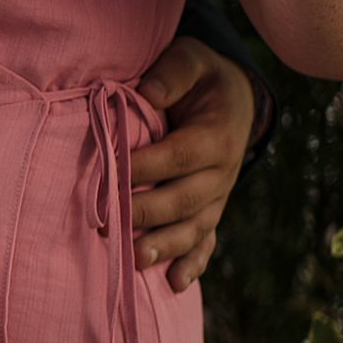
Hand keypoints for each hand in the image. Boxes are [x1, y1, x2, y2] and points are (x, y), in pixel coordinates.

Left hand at [131, 37, 255, 290]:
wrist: (234, 97)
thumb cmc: (201, 76)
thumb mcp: (192, 58)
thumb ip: (173, 72)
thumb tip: (149, 94)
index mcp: (217, 136)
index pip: (178, 156)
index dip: (144, 166)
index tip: (109, 173)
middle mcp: (222, 172)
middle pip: (183, 198)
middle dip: (145, 212)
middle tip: (108, 222)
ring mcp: (218, 196)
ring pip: (194, 227)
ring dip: (166, 246)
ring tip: (136, 259)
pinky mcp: (211, 209)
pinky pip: (207, 240)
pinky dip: (193, 264)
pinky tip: (174, 284)